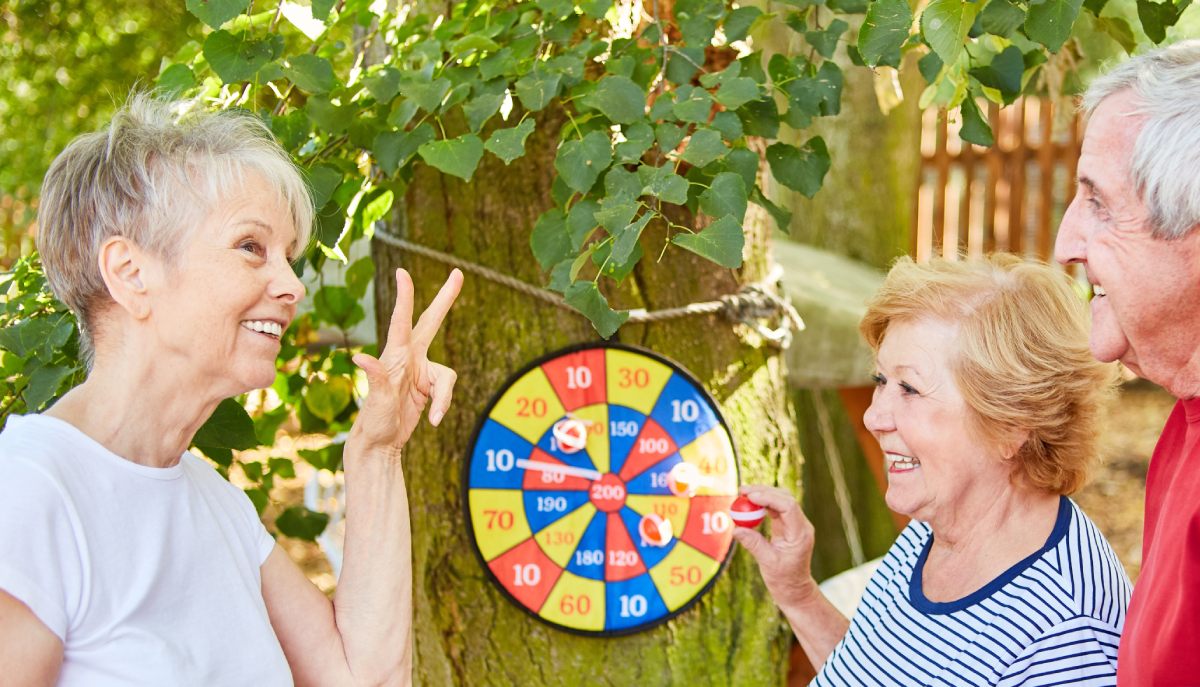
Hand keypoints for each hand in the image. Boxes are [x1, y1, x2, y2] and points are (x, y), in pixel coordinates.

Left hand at [348, 268, 462, 453]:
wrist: (381, 442)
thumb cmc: (374, 420)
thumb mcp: (376, 400)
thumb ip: (375, 377)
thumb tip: (359, 358)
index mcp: (395, 356)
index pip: (401, 321)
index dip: (405, 296)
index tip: (402, 272)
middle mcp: (410, 357)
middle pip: (432, 322)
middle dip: (446, 298)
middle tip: (458, 274)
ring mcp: (421, 370)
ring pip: (448, 376)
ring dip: (444, 398)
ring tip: (433, 418)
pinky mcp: (429, 385)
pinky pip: (447, 390)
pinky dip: (444, 405)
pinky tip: (433, 420)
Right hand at [732, 485, 820, 611]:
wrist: (795, 589)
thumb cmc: (784, 580)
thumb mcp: (767, 563)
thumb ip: (753, 544)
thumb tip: (736, 529)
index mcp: (800, 534)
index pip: (788, 507)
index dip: (769, 498)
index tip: (750, 496)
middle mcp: (801, 526)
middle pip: (785, 498)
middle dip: (763, 492)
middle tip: (742, 491)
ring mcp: (796, 524)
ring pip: (781, 500)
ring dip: (762, 495)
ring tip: (743, 495)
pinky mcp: (788, 526)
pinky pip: (776, 508)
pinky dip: (762, 504)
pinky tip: (749, 504)